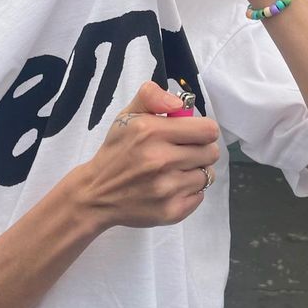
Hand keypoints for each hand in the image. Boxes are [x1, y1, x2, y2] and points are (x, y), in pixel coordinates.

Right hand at [80, 81, 220, 229]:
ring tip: (175, 170)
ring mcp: (167, 188)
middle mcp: (161, 160)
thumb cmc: (117, 150)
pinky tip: (171, 186)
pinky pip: (199, 196)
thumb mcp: (127, 115)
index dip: (202, 130)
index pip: (207, 130)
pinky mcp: (171, 211)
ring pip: (206, 174)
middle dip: (200, 149)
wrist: (96, 193)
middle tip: (182, 151)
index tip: (190, 133)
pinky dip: (189, 191)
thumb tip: (178, 103)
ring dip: (194, 171)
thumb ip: (152, 97)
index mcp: (151, 132)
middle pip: (211, 152)